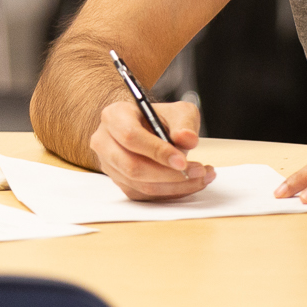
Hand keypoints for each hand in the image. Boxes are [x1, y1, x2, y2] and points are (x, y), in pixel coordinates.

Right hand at [88, 97, 212, 200]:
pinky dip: (171, 192)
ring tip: (202, 177)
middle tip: (198, 171)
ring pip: (139, 185)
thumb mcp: (177, 111)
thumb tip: (188, 139)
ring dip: (175, 186)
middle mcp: (104, 141)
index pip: (130, 136)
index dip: (156, 151)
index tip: (182, 160)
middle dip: (169, 174)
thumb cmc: (159, 118)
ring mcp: (109, 165)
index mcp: (114, 116)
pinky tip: (190, 183)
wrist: (145, 127)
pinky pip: (144, 195)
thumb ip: (184, 123)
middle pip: (132, 166)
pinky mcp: (119, 182)